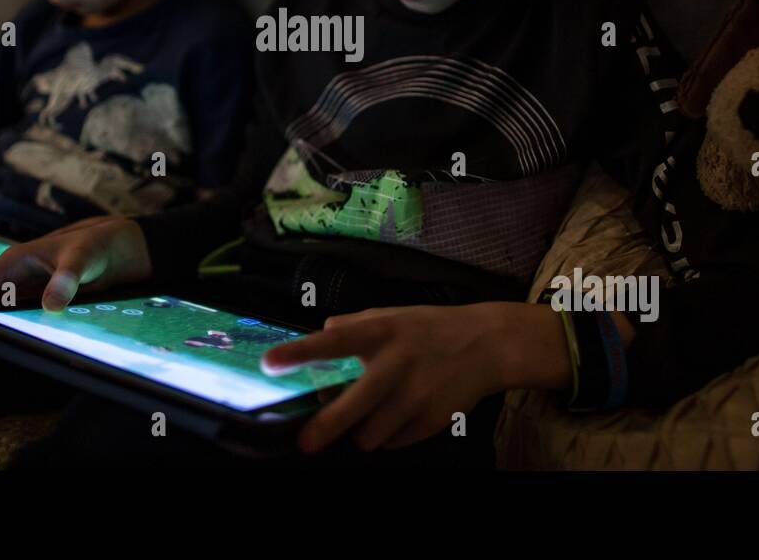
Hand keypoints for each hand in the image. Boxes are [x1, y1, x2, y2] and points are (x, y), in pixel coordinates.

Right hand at [0, 216, 151, 338]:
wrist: (119, 247)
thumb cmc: (96, 246)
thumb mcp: (84, 260)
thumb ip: (67, 279)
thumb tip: (50, 305)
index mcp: (13, 263)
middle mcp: (13, 277)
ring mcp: (24, 291)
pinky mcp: (38, 302)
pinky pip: (15, 320)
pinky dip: (7, 333)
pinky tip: (11, 350)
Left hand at [260, 302, 570, 453]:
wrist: (489, 345)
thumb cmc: (431, 329)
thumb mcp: (393, 315)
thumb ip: (355, 323)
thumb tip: (322, 332)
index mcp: (382, 330)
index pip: (333, 341)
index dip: (299, 352)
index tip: (269, 363)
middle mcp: (398, 363)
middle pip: (354, 405)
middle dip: (325, 428)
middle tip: (304, 442)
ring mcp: (417, 395)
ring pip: (371, 434)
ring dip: (363, 432)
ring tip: (373, 415)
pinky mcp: (433, 421)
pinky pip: (395, 442)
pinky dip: (390, 436)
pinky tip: (402, 415)